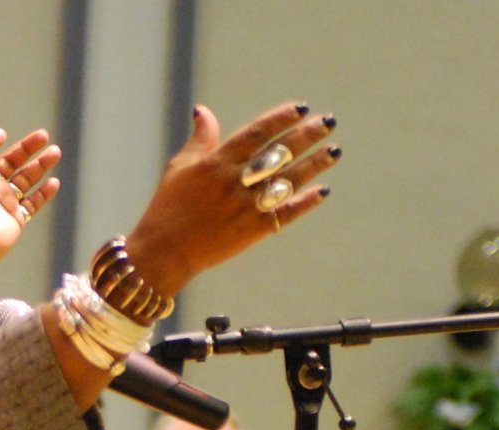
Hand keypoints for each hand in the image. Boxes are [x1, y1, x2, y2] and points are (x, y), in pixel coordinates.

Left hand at [0, 126, 61, 270]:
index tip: (1, 134)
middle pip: (12, 162)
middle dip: (27, 149)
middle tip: (43, 135)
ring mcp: (5, 202)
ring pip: (26, 179)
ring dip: (40, 166)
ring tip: (55, 152)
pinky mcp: (16, 218)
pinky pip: (33, 202)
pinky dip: (44, 193)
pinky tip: (54, 182)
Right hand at [123, 101, 340, 297]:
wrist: (164, 252)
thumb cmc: (168, 207)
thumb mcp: (179, 168)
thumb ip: (200, 140)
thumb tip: (203, 111)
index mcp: (216, 163)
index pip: (256, 133)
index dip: (280, 119)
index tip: (301, 108)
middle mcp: (234, 182)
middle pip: (278, 153)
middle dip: (306, 136)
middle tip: (328, 122)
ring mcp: (244, 207)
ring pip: (287, 181)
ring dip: (313, 166)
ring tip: (334, 152)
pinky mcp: (251, 231)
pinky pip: (285, 214)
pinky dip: (304, 203)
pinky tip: (322, 191)